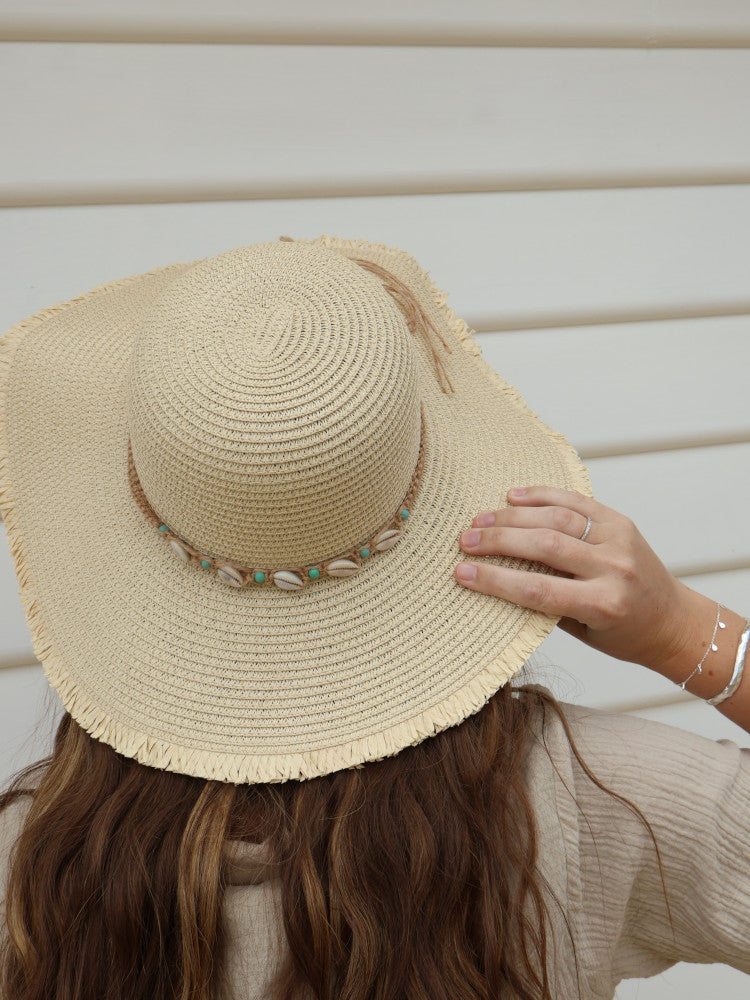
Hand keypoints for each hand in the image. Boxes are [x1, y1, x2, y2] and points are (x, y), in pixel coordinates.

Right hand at [454, 485, 687, 672]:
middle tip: (464, 541)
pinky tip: (513, 496)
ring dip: (512, 516)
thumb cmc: (624, 634)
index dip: (495, 580)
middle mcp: (614, 569)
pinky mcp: (620, 521)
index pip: (538, 589)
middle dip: (497, 541)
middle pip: (544, 545)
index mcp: (603, 604)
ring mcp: (619, 540)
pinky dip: (542, 495)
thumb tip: (495, 579)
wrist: (673, 621)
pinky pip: (576, 501)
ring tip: (479, 520)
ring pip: (557, 518)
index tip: (461, 573)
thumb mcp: (583, 631)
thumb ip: (545, 605)